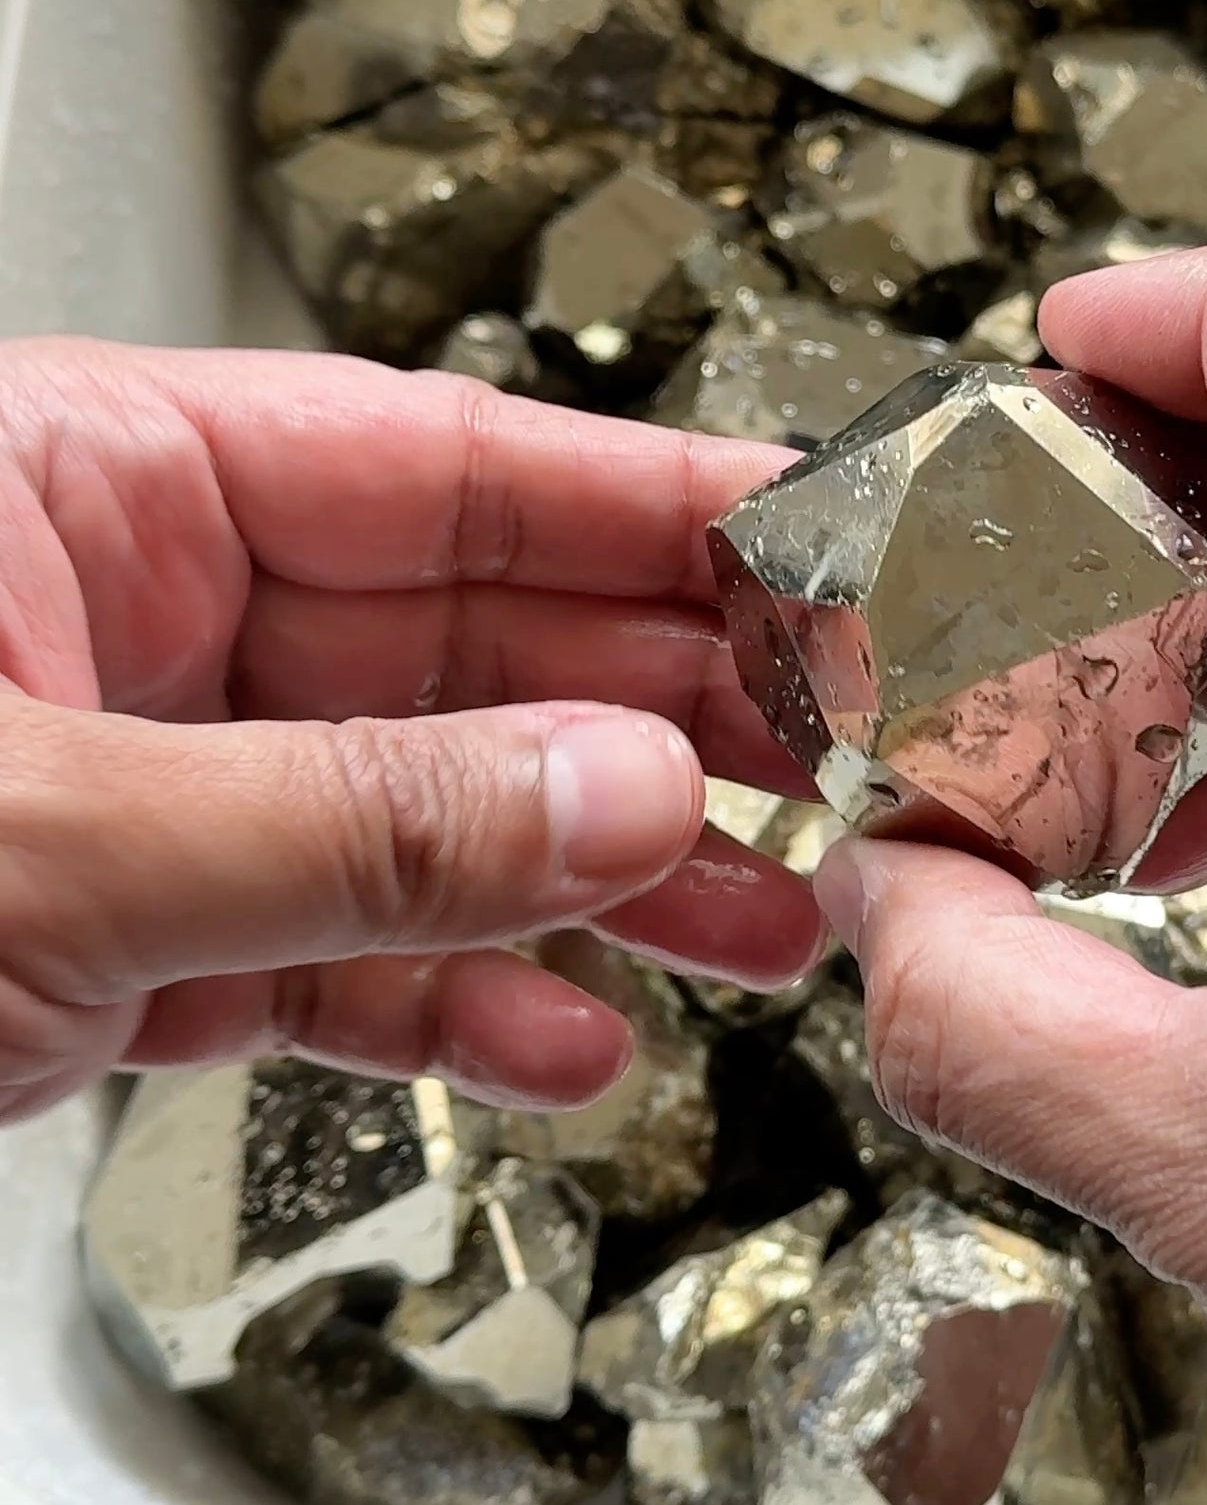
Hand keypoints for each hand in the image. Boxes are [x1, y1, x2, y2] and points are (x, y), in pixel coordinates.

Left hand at [0, 340, 821, 1123]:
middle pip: (471, 647)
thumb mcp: (47, 833)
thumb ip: (354, 819)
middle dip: (665, 721)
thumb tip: (615, 792)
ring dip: (600, 885)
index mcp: (86, 487)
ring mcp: (133, 795)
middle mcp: (123, 626)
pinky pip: (332, 962)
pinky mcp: (119, 950)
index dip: (651, 507)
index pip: (440, 465)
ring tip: (759, 927)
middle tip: (830, 756)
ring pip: (427, 819)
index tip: (812, 543)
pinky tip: (565, 1038)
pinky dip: (453, 1008)